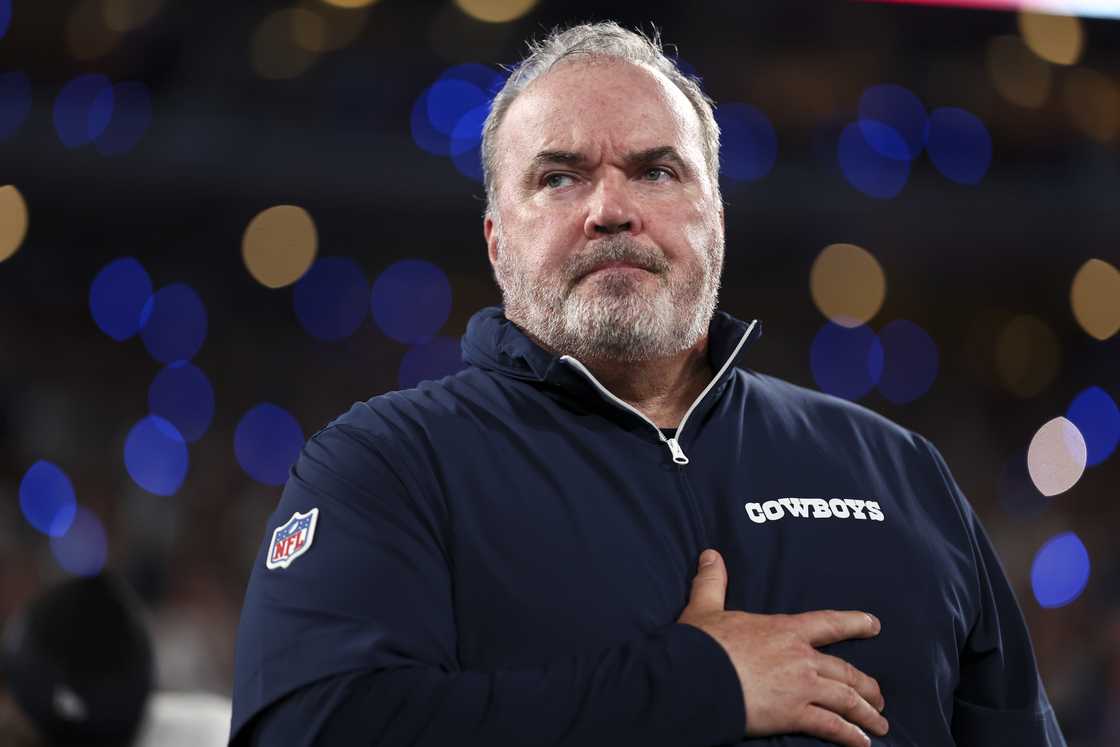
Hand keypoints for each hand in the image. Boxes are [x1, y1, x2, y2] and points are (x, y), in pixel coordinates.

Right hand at [677, 549, 887, 746]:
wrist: (695, 676)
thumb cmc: (701, 644)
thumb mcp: (705, 607)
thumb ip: (713, 582)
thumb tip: (710, 554)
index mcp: (784, 630)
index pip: (828, 623)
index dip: (854, 623)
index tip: (874, 625)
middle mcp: (801, 658)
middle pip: (845, 670)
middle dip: (866, 684)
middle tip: (879, 696)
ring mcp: (801, 687)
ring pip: (845, 699)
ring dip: (866, 713)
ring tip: (879, 725)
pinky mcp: (793, 715)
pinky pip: (831, 726)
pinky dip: (850, 735)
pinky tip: (862, 743)